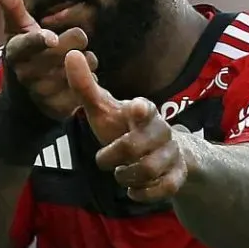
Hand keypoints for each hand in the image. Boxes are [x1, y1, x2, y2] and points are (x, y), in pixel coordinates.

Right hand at [0, 0, 97, 118]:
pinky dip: (89, 78)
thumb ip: (10, 5)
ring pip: (82, 65)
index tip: (51, 38)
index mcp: (15, 52)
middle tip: (70, 41)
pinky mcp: (60, 109)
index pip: (27, 44)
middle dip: (76, 38)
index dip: (39, 40)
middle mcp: (26, 74)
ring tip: (74, 61)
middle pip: (68, 47)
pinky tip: (79, 78)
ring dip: (87, 59)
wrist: (25, 102)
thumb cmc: (26, 55)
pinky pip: (88, 85)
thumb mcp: (17, 31)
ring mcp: (43, 93)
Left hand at [65, 50, 186, 201]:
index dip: (141, 110)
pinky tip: (133, 191)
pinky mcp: (177, 175)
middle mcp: (161, 130)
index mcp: (143, 111)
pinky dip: (143, 194)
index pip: (145, 109)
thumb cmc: (124, 127)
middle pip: (137, 145)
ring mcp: (171, 153)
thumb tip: (70, 54)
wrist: (162, 152)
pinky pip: (165, 189)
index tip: (136, 108)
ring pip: (149, 169)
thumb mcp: (104, 110)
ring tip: (120, 172)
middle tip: (103, 160)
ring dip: (126, 176)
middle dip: (114, 156)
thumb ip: (85, 87)